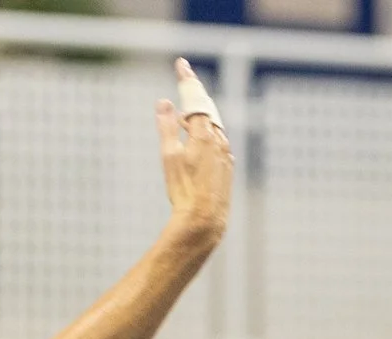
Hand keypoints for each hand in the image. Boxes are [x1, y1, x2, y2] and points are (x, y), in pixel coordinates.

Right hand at [156, 58, 233, 240]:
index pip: (195, 99)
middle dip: (195, 91)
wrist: (205, 219)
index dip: (187, 80)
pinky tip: (201, 135)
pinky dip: (208, 130)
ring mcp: (225, 153)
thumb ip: (167, 128)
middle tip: (186, 75)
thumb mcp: (169, 157)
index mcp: (203, 134)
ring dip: (201, 112)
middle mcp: (218, 140)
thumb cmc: (184, 190)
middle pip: (207, 108)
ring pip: (214, 125)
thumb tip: (164, 103)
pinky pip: (218, 140)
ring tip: (190, 106)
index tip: (181, 64)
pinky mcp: (227, 166)